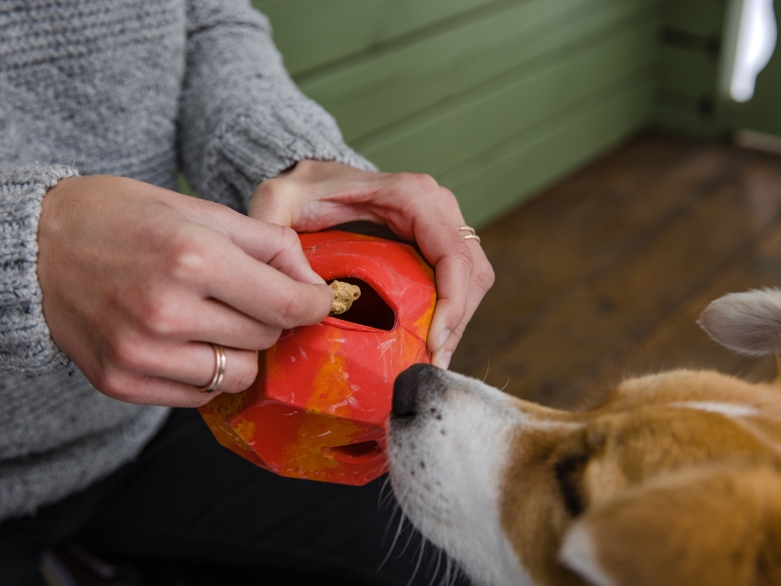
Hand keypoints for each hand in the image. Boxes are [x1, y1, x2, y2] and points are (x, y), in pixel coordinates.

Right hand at [38, 175, 332, 406]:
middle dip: (271, 316)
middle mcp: (166, 312)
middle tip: (247, 294)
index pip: (287, 304)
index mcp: (192, 257)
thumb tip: (313, 285)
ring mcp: (140, 354)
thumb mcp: (199, 210)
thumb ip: (268, 244)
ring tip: (216, 318)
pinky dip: (208, 371)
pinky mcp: (122, 382)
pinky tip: (187, 340)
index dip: (313, 303)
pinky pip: (201, 394)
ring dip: (242, 348)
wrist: (34, 247)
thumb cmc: (121, 218)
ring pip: (240, 374)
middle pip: (266, 337)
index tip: (315, 299)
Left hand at [249, 160, 494, 368]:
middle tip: (431, 364)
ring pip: (473, 278)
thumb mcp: (277, 201)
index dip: (452, 302)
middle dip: (458, 322)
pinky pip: (460, 279)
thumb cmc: (300, 190)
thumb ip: (273, 230)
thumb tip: (307, 288)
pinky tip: (427, 341)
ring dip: (459, 321)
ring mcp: (443, 222)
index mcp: (411, 195)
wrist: (313, 182)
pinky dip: (452, 312)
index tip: (432, 343)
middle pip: (472, 271)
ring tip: (430, 360)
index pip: (452, 253)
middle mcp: (437, 205)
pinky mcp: (438, 241)